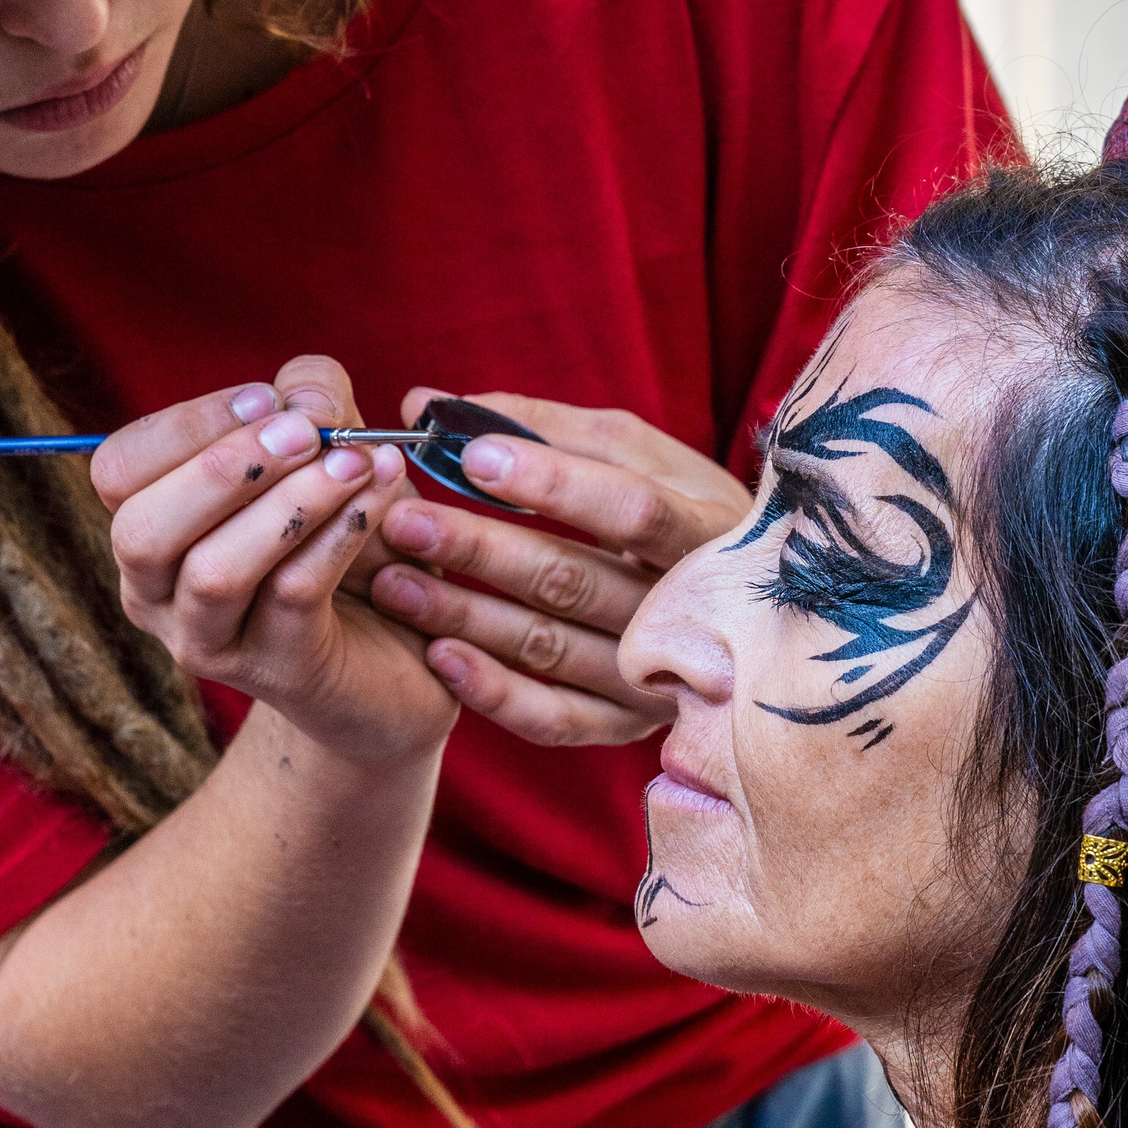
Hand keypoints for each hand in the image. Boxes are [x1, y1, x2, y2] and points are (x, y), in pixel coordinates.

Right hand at [94, 356, 455, 765]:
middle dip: (225, 469)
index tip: (267, 400)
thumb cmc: (344, 538)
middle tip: (306, 433)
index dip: (186, 426)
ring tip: (355, 462)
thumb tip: (304, 400)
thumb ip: (311, 401)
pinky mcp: (277, 671)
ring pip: (216, 572)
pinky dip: (336, 540)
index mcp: (149, 528)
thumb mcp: (327, 451)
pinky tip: (376, 503)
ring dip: (289, 504)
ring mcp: (210, 642)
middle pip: (144, 530)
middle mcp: (156, 594)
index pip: (119, 471)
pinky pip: (291, 598)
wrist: (398, 651)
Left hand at [370, 391, 753, 745]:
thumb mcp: (630, 452)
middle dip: (480, 549)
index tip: (471, 456)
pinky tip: (437, 655)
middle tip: (403, 521)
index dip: (552, 484)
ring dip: (464, 614)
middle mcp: (690, 609)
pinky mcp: (624, 722)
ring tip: (392, 581)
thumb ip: (538, 424)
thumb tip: (430, 405)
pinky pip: (554, 717)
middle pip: (575, 581)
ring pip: (550, 648)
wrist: (735, 602)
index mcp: (707, 527)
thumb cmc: (670, 502)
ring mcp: (657, 675)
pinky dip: (493, 690)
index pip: (631, 509)